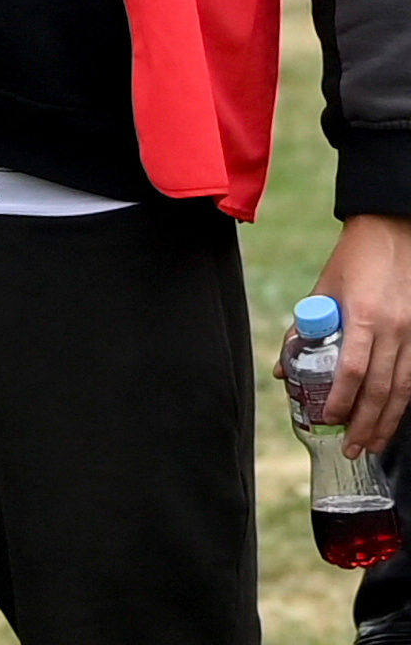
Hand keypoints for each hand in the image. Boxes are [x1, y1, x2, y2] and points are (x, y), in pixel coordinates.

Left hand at [312, 215, 410, 455]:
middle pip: (382, 388)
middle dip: (367, 424)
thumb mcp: (324, 289)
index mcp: (364, 316)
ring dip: (389, 421)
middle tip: (353, 450)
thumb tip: (284, 370)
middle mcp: (395, 329)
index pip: (353, 369)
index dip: (342, 400)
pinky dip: (404, 401)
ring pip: (404, 389)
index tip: (331, 421)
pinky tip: (394, 418)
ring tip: (374, 445)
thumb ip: (304, 330)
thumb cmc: (354, 259)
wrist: (396, 231)